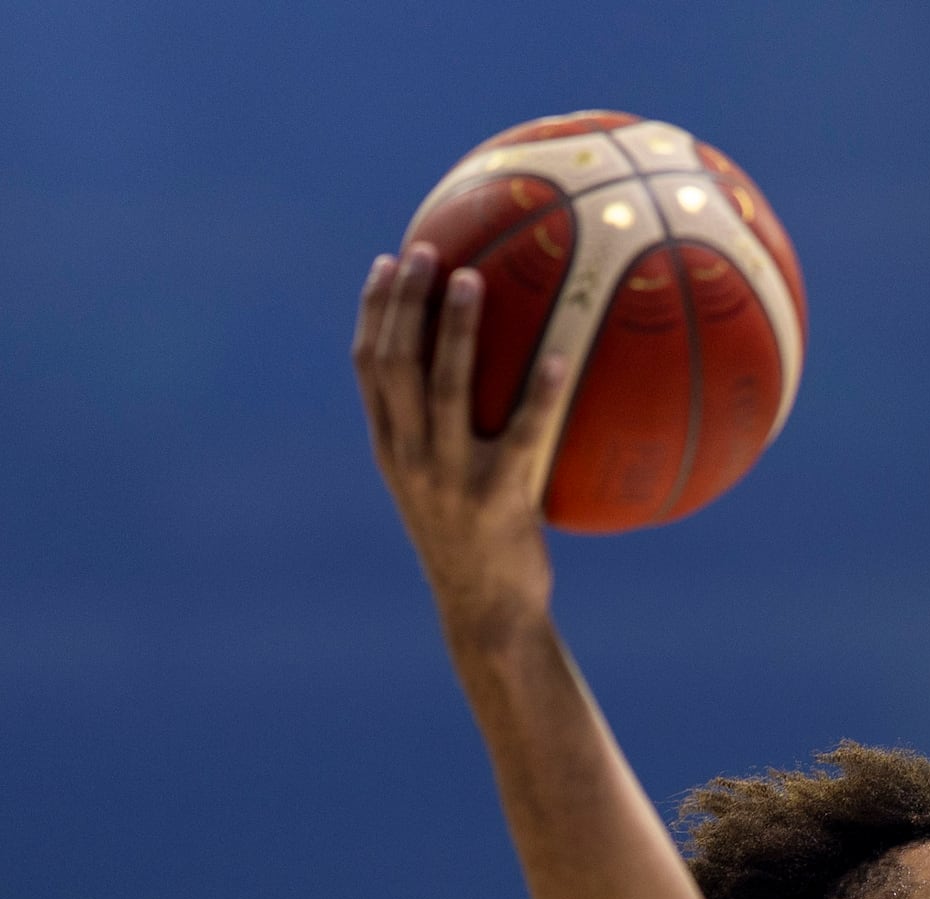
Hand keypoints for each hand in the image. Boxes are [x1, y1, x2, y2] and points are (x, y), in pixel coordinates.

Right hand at [351, 243, 572, 640]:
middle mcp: (409, 458)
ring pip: (442, 388)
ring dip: (455, 329)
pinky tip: (561, 359)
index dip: (375, 311)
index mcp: (391, 449)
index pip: (368, 367)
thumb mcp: (445, 490)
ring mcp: (448, 479)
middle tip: (426, 251)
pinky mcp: (497, 500)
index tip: (388, 262)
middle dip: (404, 302)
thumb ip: (447, 436)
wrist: (486, 616)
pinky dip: (540, 395)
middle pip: (393, 363)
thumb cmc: (476, 545)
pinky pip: (521, 436)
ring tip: (473, 280)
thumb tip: (483, 376)